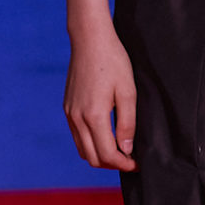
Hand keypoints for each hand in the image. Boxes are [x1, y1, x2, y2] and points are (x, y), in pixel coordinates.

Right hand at [64, 22, 136, 170]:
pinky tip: (105, 137)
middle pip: (92, 158)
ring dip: (100, 156)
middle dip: (112, 164)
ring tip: (119, 151)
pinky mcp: (67, 108)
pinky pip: (77, 136)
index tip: (137, 164)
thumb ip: (127, 123)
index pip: (107, 154)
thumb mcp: (128, 91)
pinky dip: (91, 144)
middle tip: (130, 160)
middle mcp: (77, 118)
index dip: (124, 164)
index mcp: (94, 116)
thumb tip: (126, 149)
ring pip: (83, 149)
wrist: (89, 39)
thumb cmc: (113, 61)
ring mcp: (69, 113)